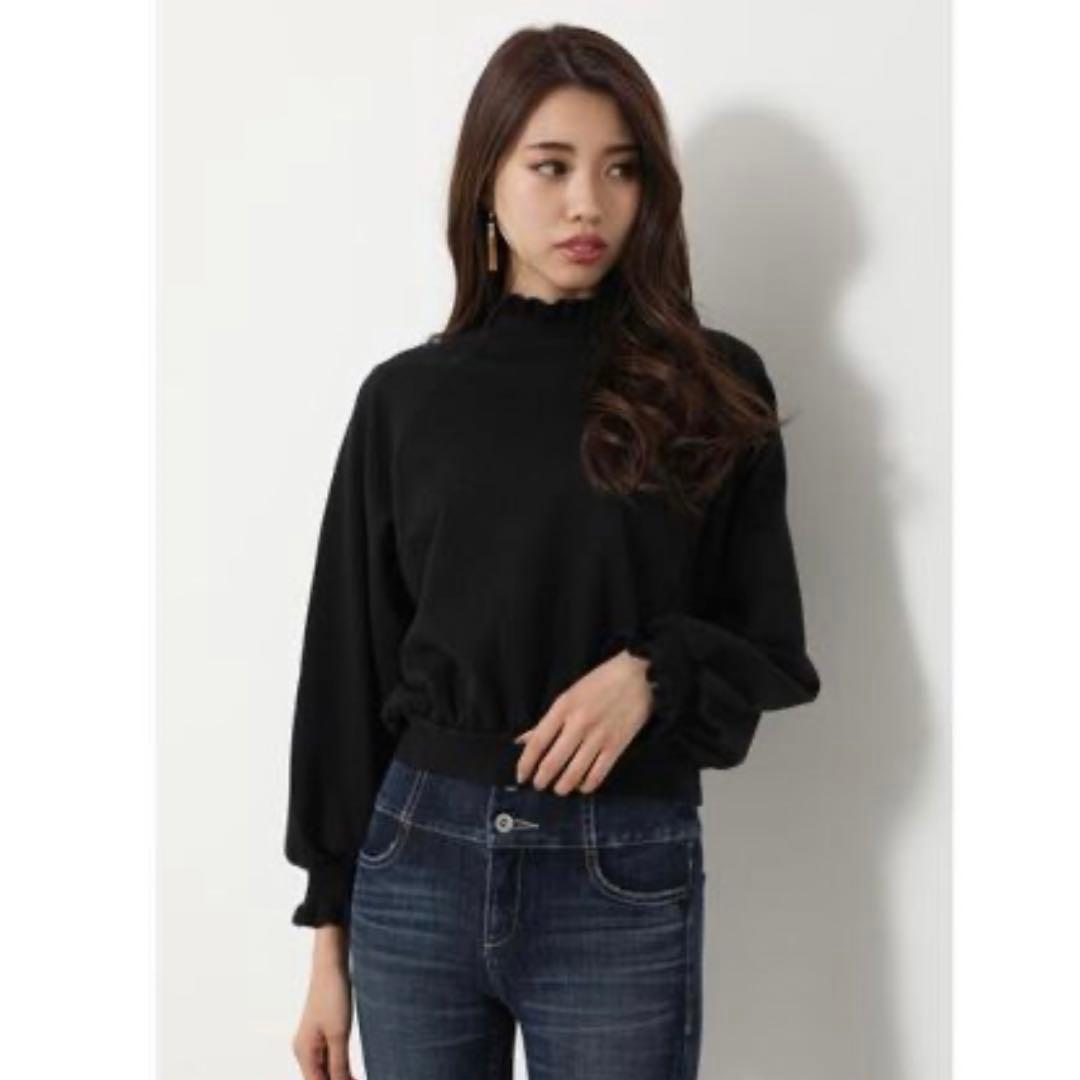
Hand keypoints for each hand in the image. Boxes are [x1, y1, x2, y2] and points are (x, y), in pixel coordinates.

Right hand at [292, 932, 356, 1079]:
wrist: (331, 965)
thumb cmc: (332, 995)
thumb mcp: (339, 1034)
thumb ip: (339, 1066)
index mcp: (303, 1052)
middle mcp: (304, 1050)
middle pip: (321, 1079)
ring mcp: (313, 1042)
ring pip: (327, 1071)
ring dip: (342, 1078)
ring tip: (359, 1078)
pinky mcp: (323, 1034)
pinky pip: (331, 1059)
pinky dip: (342, 1068)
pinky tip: (355, 1074)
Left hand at [513, 649, 653, 794]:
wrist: (638, 677)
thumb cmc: (600, 682)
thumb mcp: (569, 694)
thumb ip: (547, 721)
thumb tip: (523, 741)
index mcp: (563, 708)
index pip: (537, 742)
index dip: (525, 763)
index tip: (521, 776)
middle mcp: (578, 724)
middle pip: (553, 761)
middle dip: (542, 779)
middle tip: (539, 786)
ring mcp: (599, 736)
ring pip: (574, 772)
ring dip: (563, 786)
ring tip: (559, 789)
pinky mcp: (617, 745)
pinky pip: (598, 773)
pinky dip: (588, 784)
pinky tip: (583, 786)